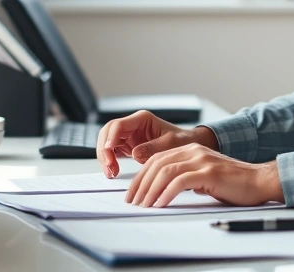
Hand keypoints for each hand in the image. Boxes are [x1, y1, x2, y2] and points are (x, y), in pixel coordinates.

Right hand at [96, 110, 217, 177]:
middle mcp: (133, 125)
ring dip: (105, 157)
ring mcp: (129, 136)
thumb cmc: (182, 141)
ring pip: (107, 142)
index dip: (111, 138)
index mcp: (142, 119)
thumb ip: (153, 148)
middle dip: (105, 149)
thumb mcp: (171, 144)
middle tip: (109, 167)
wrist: (188, 146)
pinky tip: (113, 172)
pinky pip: (112, 151)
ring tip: (111, 173)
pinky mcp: (128, 146)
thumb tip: (135, 153)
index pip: (119, 125)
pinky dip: (110, 161)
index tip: (110, 152)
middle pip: (108, 133)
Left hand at [125, 143, 283, 207]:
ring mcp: (201, 160)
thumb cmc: (235, 183)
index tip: (133, 192)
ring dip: (150, 190)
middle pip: (157, 164)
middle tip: (133, 201)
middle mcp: (194, 151)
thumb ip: (188, 178)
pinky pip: (180, 181)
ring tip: (143, 205)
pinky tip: (161, 204)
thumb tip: (169, 190)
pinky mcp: (209, 171)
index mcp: (191, 149)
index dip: (141, 176)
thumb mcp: (205, 177)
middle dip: (141, 184)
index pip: (157, 160)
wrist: (259, 181)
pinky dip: (166, 194)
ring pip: (165, 171)